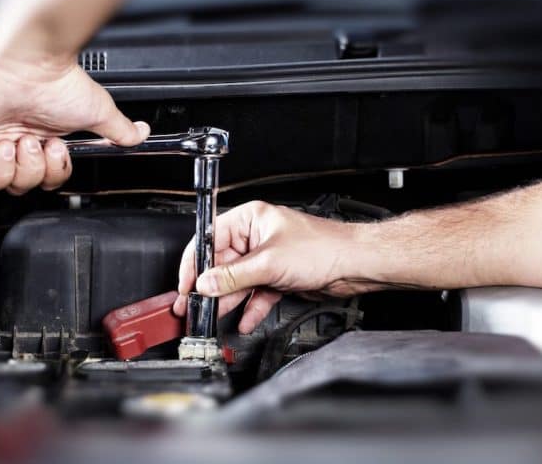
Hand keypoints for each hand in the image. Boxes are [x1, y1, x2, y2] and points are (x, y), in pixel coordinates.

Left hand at [0, 56, 148, 193]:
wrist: (26, 64)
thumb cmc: (56, 81)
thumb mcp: (97, 111)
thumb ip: (119, 130)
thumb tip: (140, 135)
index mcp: (36, 140)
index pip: (39, 180)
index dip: (48, 175)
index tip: (55, 150)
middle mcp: (8, 142)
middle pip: (14, 187)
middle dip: (27, 171)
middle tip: (32, 143)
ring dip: (2, 170)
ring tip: (8, 142)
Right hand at [173, 201, 384, 333]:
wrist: (355, 265)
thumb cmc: (323, 248)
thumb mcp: (269, 262)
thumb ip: (234, 276)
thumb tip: (207, 283)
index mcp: (250, 219)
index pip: (209, 239)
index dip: (195, 263)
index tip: (186, 284)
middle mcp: (255, 237)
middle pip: (222, 264)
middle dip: (210, 287)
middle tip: (194, 306)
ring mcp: (266, 258)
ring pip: (238, 282)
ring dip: (228, 300)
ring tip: (212, 317)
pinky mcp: (277, 276)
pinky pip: (255, 293)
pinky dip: (250, 308)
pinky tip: (243, 321)